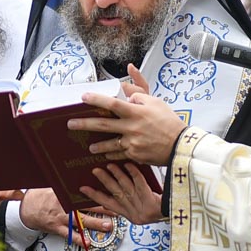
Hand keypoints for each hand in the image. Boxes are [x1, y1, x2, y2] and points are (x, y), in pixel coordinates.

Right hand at [21, 188, 111, 236]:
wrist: (26, 208)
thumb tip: (86, 180)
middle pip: (88, 205)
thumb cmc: (42, 196)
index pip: (85, 191)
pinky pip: (70, 235)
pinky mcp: (57, 228)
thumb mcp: (54, 186)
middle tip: (118, 209)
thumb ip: (68, 186)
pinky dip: (79, 239)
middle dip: (104, 207)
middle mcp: (65, 205)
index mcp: (65, 193)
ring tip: (108, 226)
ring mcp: (62, 217)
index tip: (112, 190)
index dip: (99, 191)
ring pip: (82, 221)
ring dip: (96, 223)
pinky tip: (88, 243)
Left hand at [71, 88, 186, 166]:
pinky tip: (106, 155)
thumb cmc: (169, 121)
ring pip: (108, 144)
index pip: (112, 103)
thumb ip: (139, 96)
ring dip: (97, 146)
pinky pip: (119, 154)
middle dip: (84, 124)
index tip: (83, 97)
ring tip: (89, 147)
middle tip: (70, 124)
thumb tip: (125, 94)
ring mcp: (132, 143)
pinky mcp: (135, 155)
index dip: (97, 99)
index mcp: (136, 112)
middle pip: (103, 125)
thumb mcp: (156, 102)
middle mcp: (131, 128)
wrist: (180, 145)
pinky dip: (112, 154)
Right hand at [80, 163, 163, 223]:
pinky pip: (140, 184)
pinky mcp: (151, 202)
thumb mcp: (141, 209)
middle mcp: (134, 213)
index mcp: (129, 216)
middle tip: (95, 170)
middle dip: (104, 181)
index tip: (83, 188)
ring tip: (109, 165)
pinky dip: (134, 173)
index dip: (95, 196)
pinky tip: (129, 164)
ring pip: (126, 188)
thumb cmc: (160, 208)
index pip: (108, 205)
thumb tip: (113, 183)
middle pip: (115, 194)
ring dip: (116, 175)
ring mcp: (142, 208)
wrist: (178, 214)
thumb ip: (129, 201)